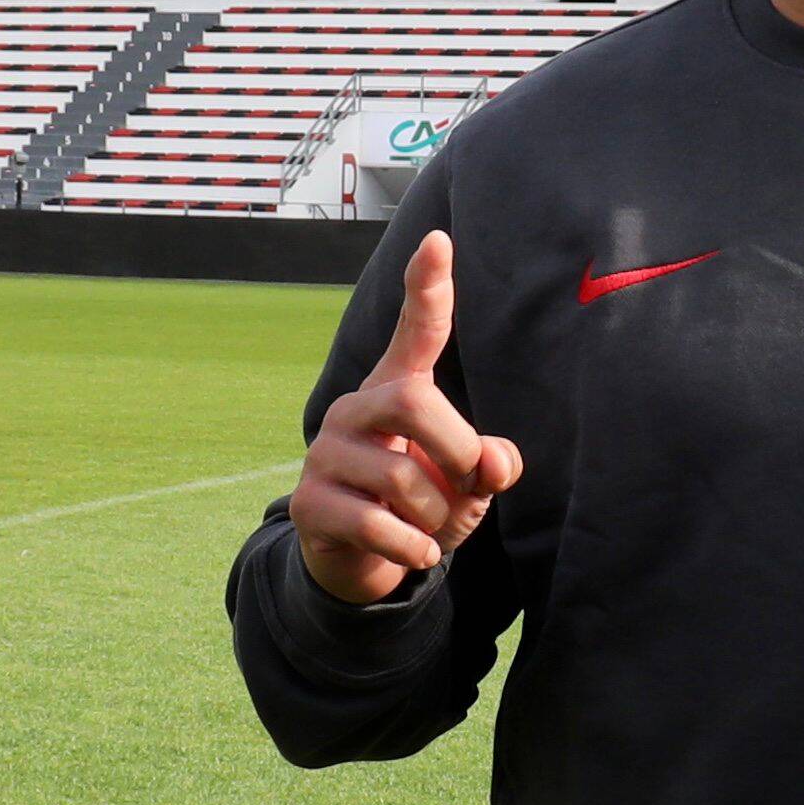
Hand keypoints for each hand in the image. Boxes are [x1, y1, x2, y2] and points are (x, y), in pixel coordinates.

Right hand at [290, 229, 524, 604]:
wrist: (362, 564)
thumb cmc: (422, 506)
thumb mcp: (467, 485)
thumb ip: (489, 465)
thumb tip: (495, 463)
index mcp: (398, 390)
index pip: (415, 331)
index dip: (427, 287)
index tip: (439, 240)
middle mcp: (355, 409)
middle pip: (414, 400)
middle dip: (457, 449)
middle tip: (468, 484)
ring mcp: (325, 453)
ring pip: (399, 474)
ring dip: (436, 513)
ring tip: (434, 527)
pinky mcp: (309, 504)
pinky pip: (374, 522)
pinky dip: (413, 546)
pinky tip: (419, 553)